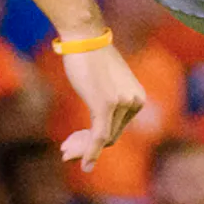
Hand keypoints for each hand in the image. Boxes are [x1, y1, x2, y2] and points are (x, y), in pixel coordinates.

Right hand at [58, 42, 146, 171]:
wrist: (84, 38)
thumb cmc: (92, 58)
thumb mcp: (107, 84)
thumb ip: (109, 104)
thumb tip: (100, 130)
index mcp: (138, 98)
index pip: (118, 129)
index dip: (97, 141)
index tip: (74, 142)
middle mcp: (135, 102)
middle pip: (111, 136)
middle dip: (87, 146)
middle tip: (65, 152)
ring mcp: (121, 104)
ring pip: (102, 139)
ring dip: (82, 148)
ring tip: (65, 152)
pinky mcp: (106, 106)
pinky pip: (98, 137)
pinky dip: (90, 153)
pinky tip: (83, 164)